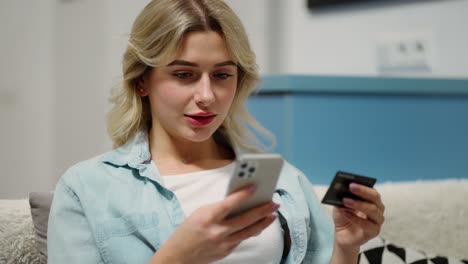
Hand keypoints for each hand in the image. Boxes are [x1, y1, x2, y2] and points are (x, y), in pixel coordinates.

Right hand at [150, 185, 278, 263]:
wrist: (178, 256)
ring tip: (272, 215)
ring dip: (263, 222)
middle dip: (262, 210)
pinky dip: (250, 231)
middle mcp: (217, 231)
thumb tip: (239, 202)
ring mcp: (223, 243)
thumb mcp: (200, 213)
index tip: (255, 187)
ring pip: (248, 232)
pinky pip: (241, 239)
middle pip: (245, 219)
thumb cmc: (187, 231)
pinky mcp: (226, 251)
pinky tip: (258, 226)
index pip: (229, 203)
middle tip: (274, 203)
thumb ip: (218, 209)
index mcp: (208, 217)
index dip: (243, 194)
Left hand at [332, 183, 384, 250]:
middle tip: (350, 187)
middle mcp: (378, 208)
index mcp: (371, 199)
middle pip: (375, 197)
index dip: (363, 185)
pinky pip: (367, 224)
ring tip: (345, 201)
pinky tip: (345, 213)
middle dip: (362, 191)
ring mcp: (378, 220)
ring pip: (373, 210)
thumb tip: (341, 189)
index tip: (352, 182)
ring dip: (358, 204)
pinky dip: (355, 218)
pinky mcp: (375, 231)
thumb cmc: (343, 217)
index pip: (371, 189)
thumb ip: (341, 197)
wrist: (343, 235)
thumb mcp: (340, 205)